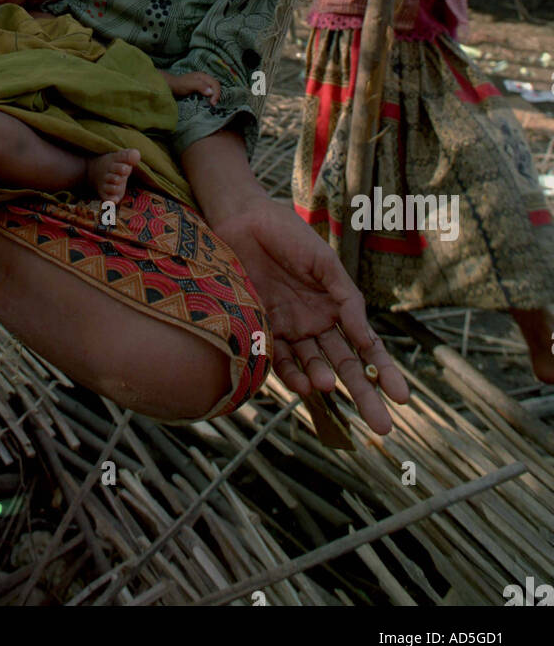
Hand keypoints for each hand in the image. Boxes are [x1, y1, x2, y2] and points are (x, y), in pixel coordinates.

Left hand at [164, 71, 220, 104]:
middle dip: (216, 95)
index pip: (215, 84)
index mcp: (203, 76)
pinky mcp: (200, 89)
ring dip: (214, 96)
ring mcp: (202, 83)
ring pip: (213, 89)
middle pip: (216, 86)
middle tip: (213, 104)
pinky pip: (208, 92)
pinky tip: (208, 102)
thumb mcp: (189, 84)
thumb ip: (200, 86)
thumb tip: (211, 92)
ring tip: (212, 104)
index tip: (213, 102)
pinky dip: (210, 97)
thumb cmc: (179, 84)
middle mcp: (204, 79)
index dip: (216, 93)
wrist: (170, 86)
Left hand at [215, 199, 408, 434]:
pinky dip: (292, 374)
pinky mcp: (262, 328)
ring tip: (330, 387)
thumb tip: (367, 338)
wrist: (243, 219)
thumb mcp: (325, 263)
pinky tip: (305, 385)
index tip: (403, 397)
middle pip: (345, 366)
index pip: (365, 347)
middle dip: (364, 395)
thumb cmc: (287, 235)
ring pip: (314, 366)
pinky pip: (279, 358)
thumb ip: (346, 299)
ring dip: (324, 381)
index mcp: (336, 307)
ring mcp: (289, 329)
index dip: (383, 372)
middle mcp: (315, 324)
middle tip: (383, 426)